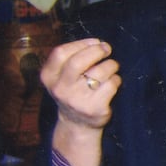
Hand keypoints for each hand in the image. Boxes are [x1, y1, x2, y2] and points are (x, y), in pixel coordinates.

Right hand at [41, 38, 120, 165]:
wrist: (77, 124)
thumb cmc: (73, 91)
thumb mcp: (62, 77)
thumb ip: (72, 59)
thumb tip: (97, 43)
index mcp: (49, 77)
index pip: (60, 53)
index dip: (81, 44)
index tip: (95, 42)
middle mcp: (60, 89)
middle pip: (78, 62)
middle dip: (96, 51)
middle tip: (107, 49)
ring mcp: (77, 100)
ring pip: (99, 72)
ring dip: (110, 65)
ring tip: (111, 67)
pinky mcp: (94, 109)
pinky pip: (111, 85)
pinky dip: (116, 80)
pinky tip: (112, 83)